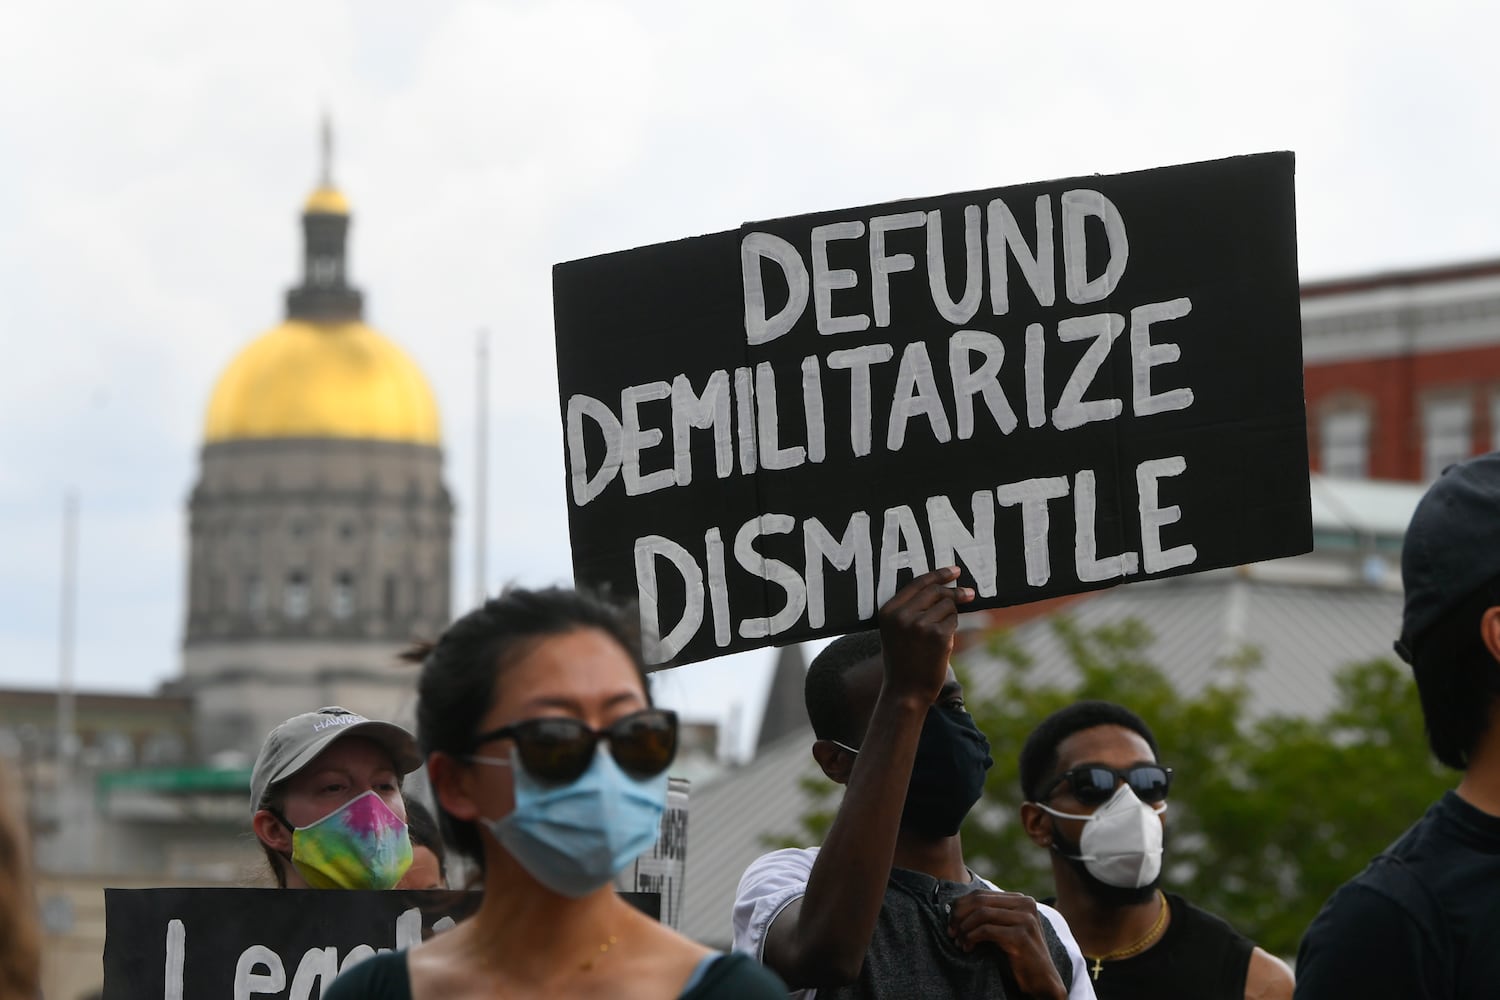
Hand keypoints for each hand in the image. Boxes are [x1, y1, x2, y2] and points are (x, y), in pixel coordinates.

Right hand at [877, 567, 973, 702]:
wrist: (906, 691)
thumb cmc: (903, 660)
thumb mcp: (896, 631)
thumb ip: (911, 608)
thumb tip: (946, 587)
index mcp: (888, 611)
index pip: (918, 583)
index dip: (939, 574)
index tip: (955, 570)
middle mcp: (903, 615)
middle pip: (936, 591)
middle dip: (955, 591)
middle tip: (969, 594)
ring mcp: (921, 625)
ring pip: (948, 606)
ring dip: (951, 617)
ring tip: (939, 635)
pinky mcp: (938, 636)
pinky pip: (954, 621)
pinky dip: (953, 629)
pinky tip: (942, 644)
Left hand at [948, 890, 1066, 999]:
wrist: (1041, 980)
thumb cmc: (1018, 956)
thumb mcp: (1003, 929)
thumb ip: (989, 915)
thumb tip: (954, 906)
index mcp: (1021, 900)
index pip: (980, 894)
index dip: (960, 906)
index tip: (950, 923)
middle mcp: (1025, 905)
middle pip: (979, 900)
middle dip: (959, 916)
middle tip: (950, 932)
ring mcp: (1025, 919)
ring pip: (981, 914)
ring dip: (964, 928)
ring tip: (959, 942)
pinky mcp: (1021, 936)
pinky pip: (986, 930)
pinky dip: (971, 938)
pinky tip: (968, 948)